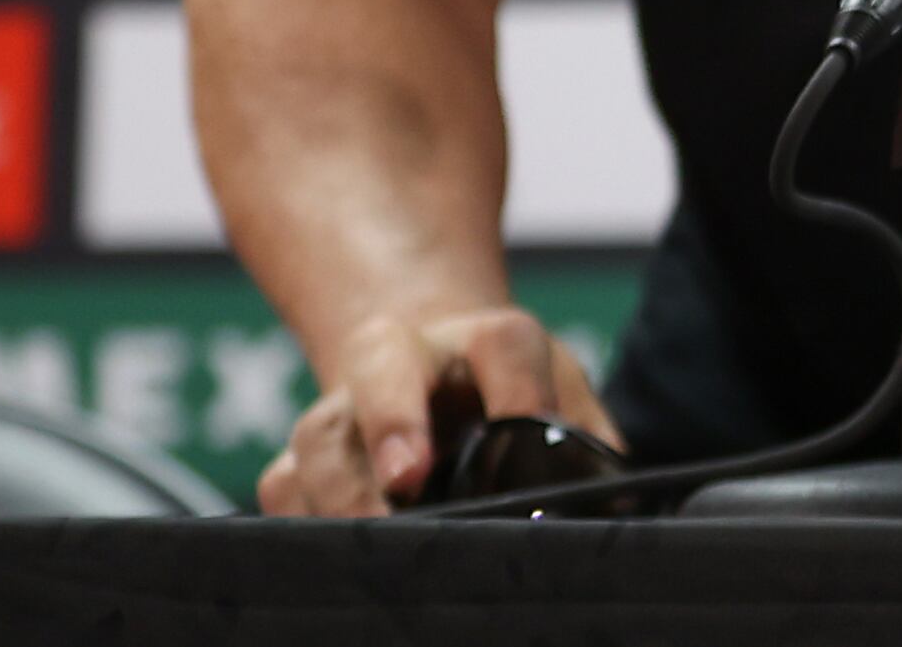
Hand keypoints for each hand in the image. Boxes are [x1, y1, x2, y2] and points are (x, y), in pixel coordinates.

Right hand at [255, 303, 619, 514]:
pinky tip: (331, 559)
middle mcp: (405, 356)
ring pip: (320, 433)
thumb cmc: (509, 397)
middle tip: (408, 478)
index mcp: (486, 342)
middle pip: (383, 365)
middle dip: (390, 416)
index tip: (524, 425)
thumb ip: (588, 445)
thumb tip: (617, 507)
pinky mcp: (304, 456)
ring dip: (340, 489)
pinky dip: (300, 523)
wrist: (428, 360)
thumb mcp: (562, 399)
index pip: (505, 346)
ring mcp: (345, 405)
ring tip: (372, 543)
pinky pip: (284, 486)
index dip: (516, 387)